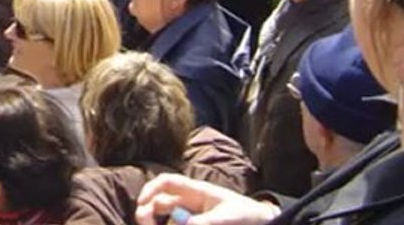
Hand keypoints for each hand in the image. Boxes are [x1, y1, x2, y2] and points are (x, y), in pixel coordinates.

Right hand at [135, 173, 278, 224]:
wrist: (262, 222)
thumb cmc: (247, 215)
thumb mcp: (230, 218)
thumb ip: (209, 222)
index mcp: (197, 191)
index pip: (167, 183)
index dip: (150, 189)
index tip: (141, 204)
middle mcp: (190, 203)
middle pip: (160, 202)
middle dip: (148, 211)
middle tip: (145, 224)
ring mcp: (192, 216)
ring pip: (167, 218)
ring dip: (157, 222)